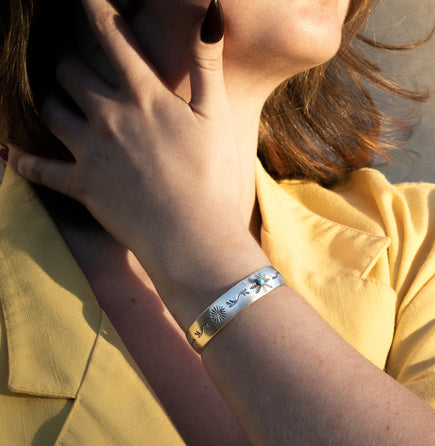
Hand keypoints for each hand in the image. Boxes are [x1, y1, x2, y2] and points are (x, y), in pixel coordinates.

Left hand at [7, 0, 265, 324]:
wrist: (192, 236)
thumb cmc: (212, 177)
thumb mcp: (216, 116)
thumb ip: (207, 63)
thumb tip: (212, 12)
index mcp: (142, 95)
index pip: (109, 36)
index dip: (91, 7)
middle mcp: (108, 116)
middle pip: (68, 70)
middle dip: (65, 56)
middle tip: (65, 53)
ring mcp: (90, 152)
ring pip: (50, 110)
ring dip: (48, 97)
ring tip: (52, 93)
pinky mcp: (82, 186)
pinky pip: (39, 169)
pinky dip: (21, 160)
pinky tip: (7, 151)